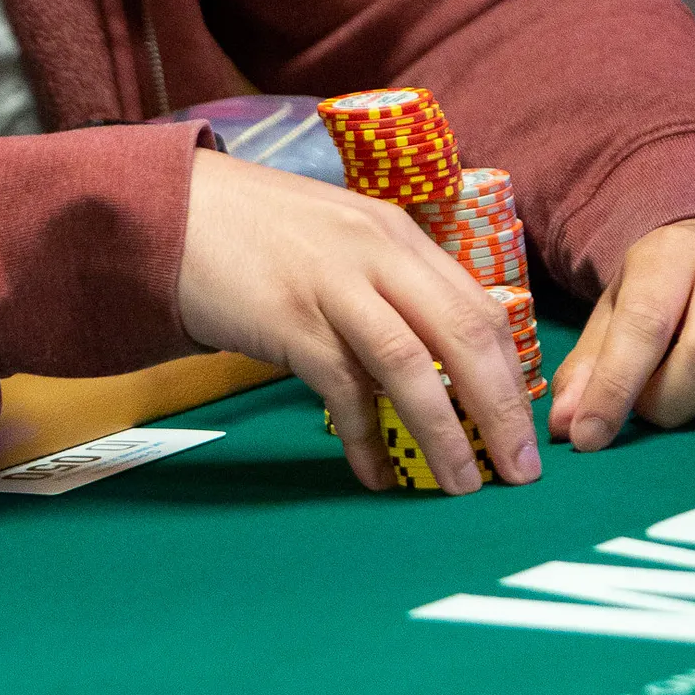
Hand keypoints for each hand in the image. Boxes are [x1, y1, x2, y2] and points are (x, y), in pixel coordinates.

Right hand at [177, 149, 538, 495]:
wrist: (169, 209)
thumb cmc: (254, 232)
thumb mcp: (335, 238)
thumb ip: (384, 282)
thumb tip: (438, 359)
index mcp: (394, 232)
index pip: (479, 306)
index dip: (511, 373)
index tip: (526, 425)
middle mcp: (374, 250)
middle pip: (463, 335)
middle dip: (501, 409)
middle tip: (522, 470)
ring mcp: (332, 283)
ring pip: (413, 367)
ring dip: (447, 435)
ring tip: (463, 485)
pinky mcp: (289, 318)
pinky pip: (346, 390)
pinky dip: (369, 439)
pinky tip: (376, 475)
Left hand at [549, 218, 694, 450]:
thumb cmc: (660, 286)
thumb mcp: (616, 306)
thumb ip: (589, 361)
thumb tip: (563, 423)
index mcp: (669, 259)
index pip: (643, 324)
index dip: (614, 385)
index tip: (586, 436)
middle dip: (658, 399)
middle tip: (639, 400)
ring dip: (686, 402)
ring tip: (670, 382)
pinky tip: (693, 385)